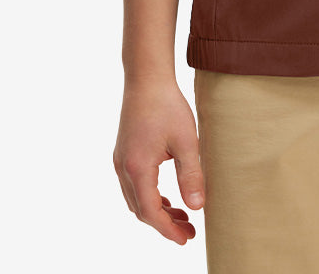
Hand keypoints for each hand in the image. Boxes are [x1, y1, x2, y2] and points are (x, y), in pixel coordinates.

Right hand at [113, 80, 204, 245]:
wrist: (147, 78)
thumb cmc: (167, 105)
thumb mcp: (186, 141)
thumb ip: (191, 175)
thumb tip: (197, 207)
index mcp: (137, 168)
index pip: (150, 212)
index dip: (168, 229)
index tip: (186, 238)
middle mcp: (123, 168)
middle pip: (140, 209)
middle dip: (164, 224)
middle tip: (189, 231)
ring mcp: (121, 160)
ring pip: (135, 199)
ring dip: (157, 211)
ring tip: (182, 215)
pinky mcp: (124, 152)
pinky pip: (133, 186)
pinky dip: (149, 197)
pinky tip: (168, 196)